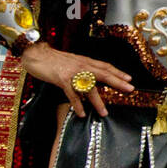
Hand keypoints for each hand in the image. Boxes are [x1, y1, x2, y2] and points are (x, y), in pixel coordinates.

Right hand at [19, 42, 134, 118]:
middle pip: (104, 74)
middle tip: (130, 89)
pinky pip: (72, 94)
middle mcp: (82, 65)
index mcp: (85, 61)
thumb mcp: (72, 61)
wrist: (36, 54)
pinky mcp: (62, 79)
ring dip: (97, 101)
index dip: (118, 72)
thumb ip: (83, 68)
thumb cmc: (54, 59)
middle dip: (118, 82)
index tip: (129, 79)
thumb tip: (93, 77)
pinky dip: (77, 104)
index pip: (105, 66)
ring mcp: (73, 72)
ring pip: (89, 88)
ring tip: (104, 113)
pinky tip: (81, 113)